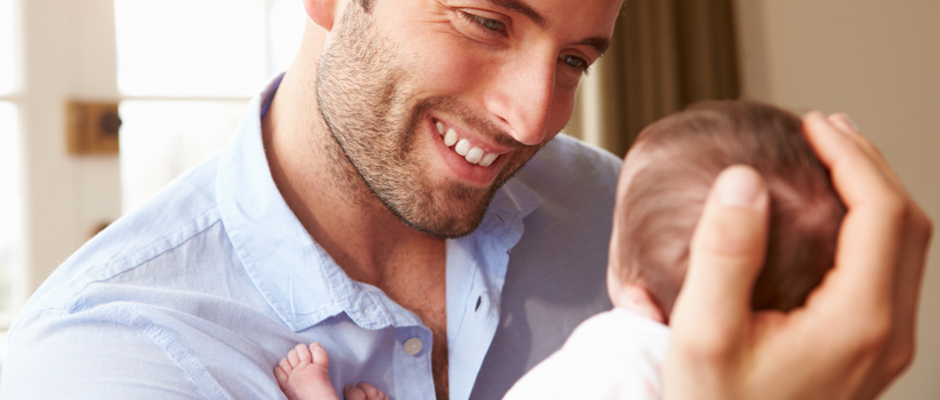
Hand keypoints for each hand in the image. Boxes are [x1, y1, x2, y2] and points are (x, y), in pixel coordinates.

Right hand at [663, 113, 932, 399]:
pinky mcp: (869, 356)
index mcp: (858, 322)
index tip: (812, 124)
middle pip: (908, 226)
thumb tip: (744, 181)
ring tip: (833, 160)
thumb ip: (724, 256)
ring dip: (876, 196)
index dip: (852, 158)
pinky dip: (871, 230)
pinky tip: (833, 222)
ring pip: (907, 250)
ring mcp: (884, 348)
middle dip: (870, 166)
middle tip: (824, 128)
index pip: (882, 214)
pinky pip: (890, 274)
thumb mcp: (703, 336)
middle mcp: (887, 334)